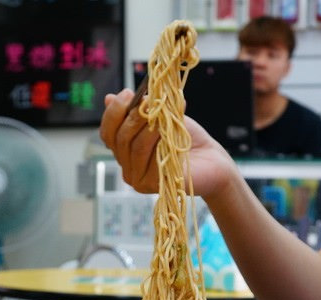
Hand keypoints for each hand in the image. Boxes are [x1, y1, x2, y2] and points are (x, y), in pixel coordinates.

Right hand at [98, 88, 235, 197]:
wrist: (212, 160)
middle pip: (119, 139)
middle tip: (149, 103)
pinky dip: (159, 144)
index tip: (128, 94)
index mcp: (125, 150)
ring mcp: (138, 179)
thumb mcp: (161, 117)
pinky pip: (149, 161)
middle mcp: (128, 167)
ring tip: (162, 118)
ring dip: (148, 128)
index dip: (114, 112)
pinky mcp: (153, 185)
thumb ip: (137, 110)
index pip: (107, 132)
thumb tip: (109, 98)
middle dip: (133, 117)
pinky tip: (169, 135)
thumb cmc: (186, 138)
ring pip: (134, 148)